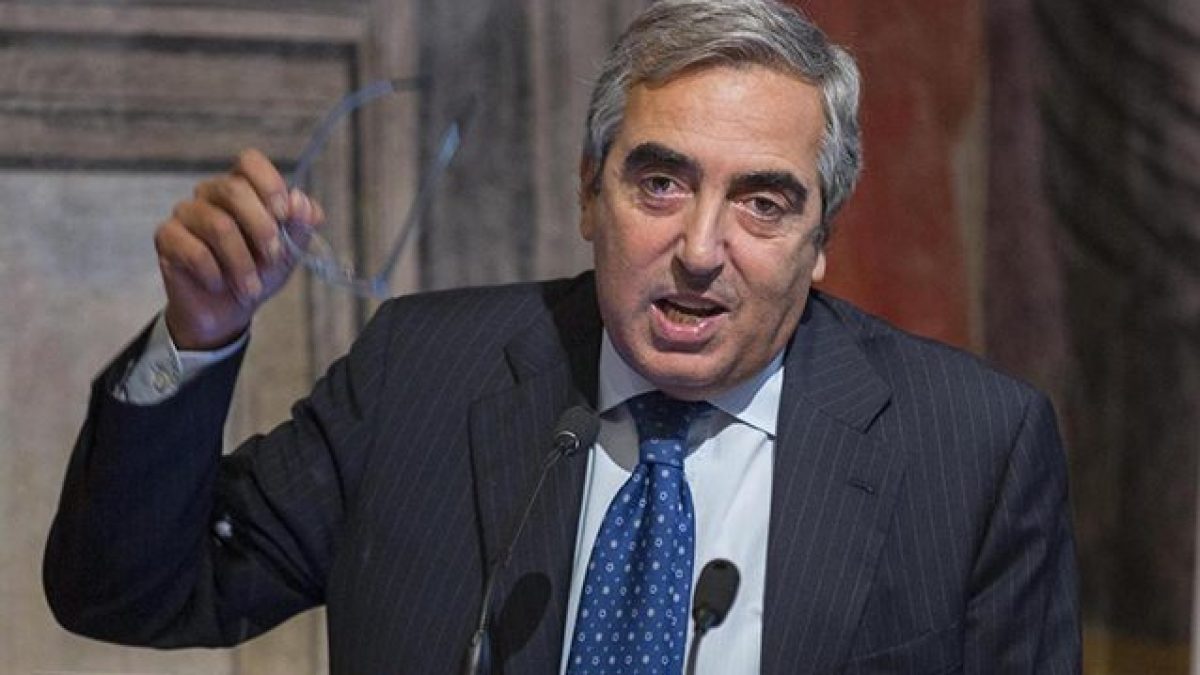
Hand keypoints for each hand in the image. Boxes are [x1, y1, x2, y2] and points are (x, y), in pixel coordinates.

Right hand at [154, 149, 323, 349]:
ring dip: (242, 263)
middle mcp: (210, 193)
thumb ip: (300, 226)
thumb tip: (302, 201)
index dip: (269, 184)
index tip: (285, 216)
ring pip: (218, 225)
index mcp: (242, 188)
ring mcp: (186, 213)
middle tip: (273, 259)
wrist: (227, 311)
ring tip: (251, 287)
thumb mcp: (288, 253)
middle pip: (233, 190)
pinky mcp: (167, 237)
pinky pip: (194, 250)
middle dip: (262, 229)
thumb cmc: (258, 273)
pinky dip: (215, 274)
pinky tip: (219, 284)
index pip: (249, 162)